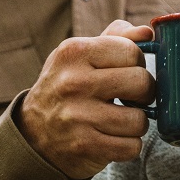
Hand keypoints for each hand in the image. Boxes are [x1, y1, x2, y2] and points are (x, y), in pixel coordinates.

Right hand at [18, 20, 154, 178]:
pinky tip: (113, 138)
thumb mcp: (80, 55)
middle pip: (141, 82)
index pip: (131, 51)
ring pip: (139, 120)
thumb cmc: (66, 87)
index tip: (126, 72)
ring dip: (136, 123)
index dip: (137, 63)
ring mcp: (78, 117)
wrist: (32, 134)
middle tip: (131, 97)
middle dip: (144, 93)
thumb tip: (147, 31)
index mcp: (74, 52)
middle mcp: (73, 83)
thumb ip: (116, 38)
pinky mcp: (85, 146)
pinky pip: (131, 147)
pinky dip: (128, 146)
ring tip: (120, 120)